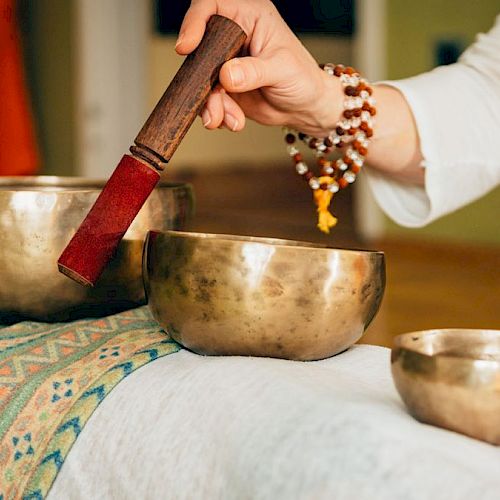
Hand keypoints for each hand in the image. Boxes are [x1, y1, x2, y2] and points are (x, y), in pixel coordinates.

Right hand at [176, 0, 341, 135]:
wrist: (304, 108)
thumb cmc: (302, 79)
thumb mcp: (282, 69)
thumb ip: (254, 71)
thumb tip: (226, 75)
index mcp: (248, 17)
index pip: (211, 5)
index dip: (194, 22)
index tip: (187, 47)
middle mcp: (232, 38)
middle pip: (200, 49)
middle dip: (201, 80)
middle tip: (212, 101)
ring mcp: (225, 64)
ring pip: (200, 80)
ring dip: (210, 104)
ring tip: (230, 119)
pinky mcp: (222, 88)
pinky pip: (207, 100)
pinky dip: (217, 114)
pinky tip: (234, 120)